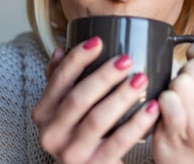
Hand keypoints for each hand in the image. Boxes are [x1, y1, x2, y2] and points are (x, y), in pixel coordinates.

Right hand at [31, 37, 159, 163]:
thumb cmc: (79, 134)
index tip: (98, 42)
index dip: (77, 58)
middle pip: (78, 98)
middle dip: (104, 76)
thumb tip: (61, 50)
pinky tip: (151, 107)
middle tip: (126, 60)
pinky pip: (119, 142)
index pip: (58, 79)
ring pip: (98, 119)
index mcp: (42, 113)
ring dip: (122, 96)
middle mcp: (51, 133)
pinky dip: (137, 123)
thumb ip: (60, 81)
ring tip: (141, 79)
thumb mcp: (63, 109)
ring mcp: (70, 153)